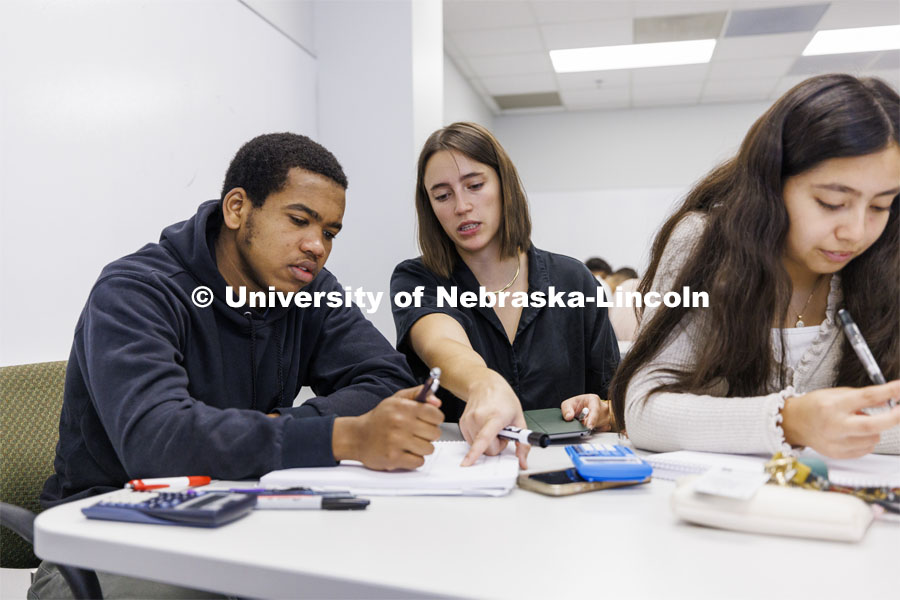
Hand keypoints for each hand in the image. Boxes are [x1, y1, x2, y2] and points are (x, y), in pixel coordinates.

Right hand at [332, 386, 443, 470]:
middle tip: (417, 433)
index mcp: (403, 407)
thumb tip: (437, 401)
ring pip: (429, 449)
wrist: (357, 436)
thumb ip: (419, 394)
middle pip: (435, 433)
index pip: (435, 414)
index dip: (435, 419)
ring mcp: (396, 441)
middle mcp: (400, 423)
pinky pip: (419, 462)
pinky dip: (414, 459)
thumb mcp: (397, 399)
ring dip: (422, 448)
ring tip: (410, 443)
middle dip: (429, 435)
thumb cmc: (380, 419)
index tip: (429, 421)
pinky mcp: (394, 458)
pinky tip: (405, 452)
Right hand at [459, 371, 528, 468]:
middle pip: (486, 449)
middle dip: (496, 446)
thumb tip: (523, 461)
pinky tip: (483, 426)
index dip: (475, 453)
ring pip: (478, 447)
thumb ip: (523, 443)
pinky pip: (472, 441)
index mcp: (495, 417)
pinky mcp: (462, 423)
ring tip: (492, 427)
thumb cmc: (503, 398)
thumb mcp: (519, 418)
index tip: (467, 463)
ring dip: (487, 442)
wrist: (485, 384)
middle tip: (501, 432)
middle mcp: (478, 418)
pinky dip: (479, 438)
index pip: (484, 439)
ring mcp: (468, 420)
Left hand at [560, 394, 610, 430]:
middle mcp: (602, 407)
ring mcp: (607, 416)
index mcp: (594, 399)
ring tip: (584, 420)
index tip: (589, 426)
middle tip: (581, 421)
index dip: (592, 419)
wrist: (583, 407)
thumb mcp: (568, 404)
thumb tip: (568, 417)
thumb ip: (566, 409)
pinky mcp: (607, 424)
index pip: (595, 410)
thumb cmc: (577, 404)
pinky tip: (590, 425)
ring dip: (590, 426)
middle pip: (597, 420)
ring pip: (599, 426)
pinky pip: (602, 430)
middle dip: (587, 423)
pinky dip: (595, 430)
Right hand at [781, 380, 899, 457]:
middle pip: (873, 425)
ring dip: (875, 430)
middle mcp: (833, 425)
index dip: (889, 392)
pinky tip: (854, 434)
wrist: (793, 423)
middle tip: (899, 411)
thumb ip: (862, 397)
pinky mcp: (838, 454)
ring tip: (858, 423)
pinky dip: (866, 440)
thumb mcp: (835, 394)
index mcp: (832, 405)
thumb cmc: (813, 406)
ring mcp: (836, 442)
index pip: (867, 397)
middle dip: (893, 418)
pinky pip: (867, 449)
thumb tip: (889, 398)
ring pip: (873, 438)